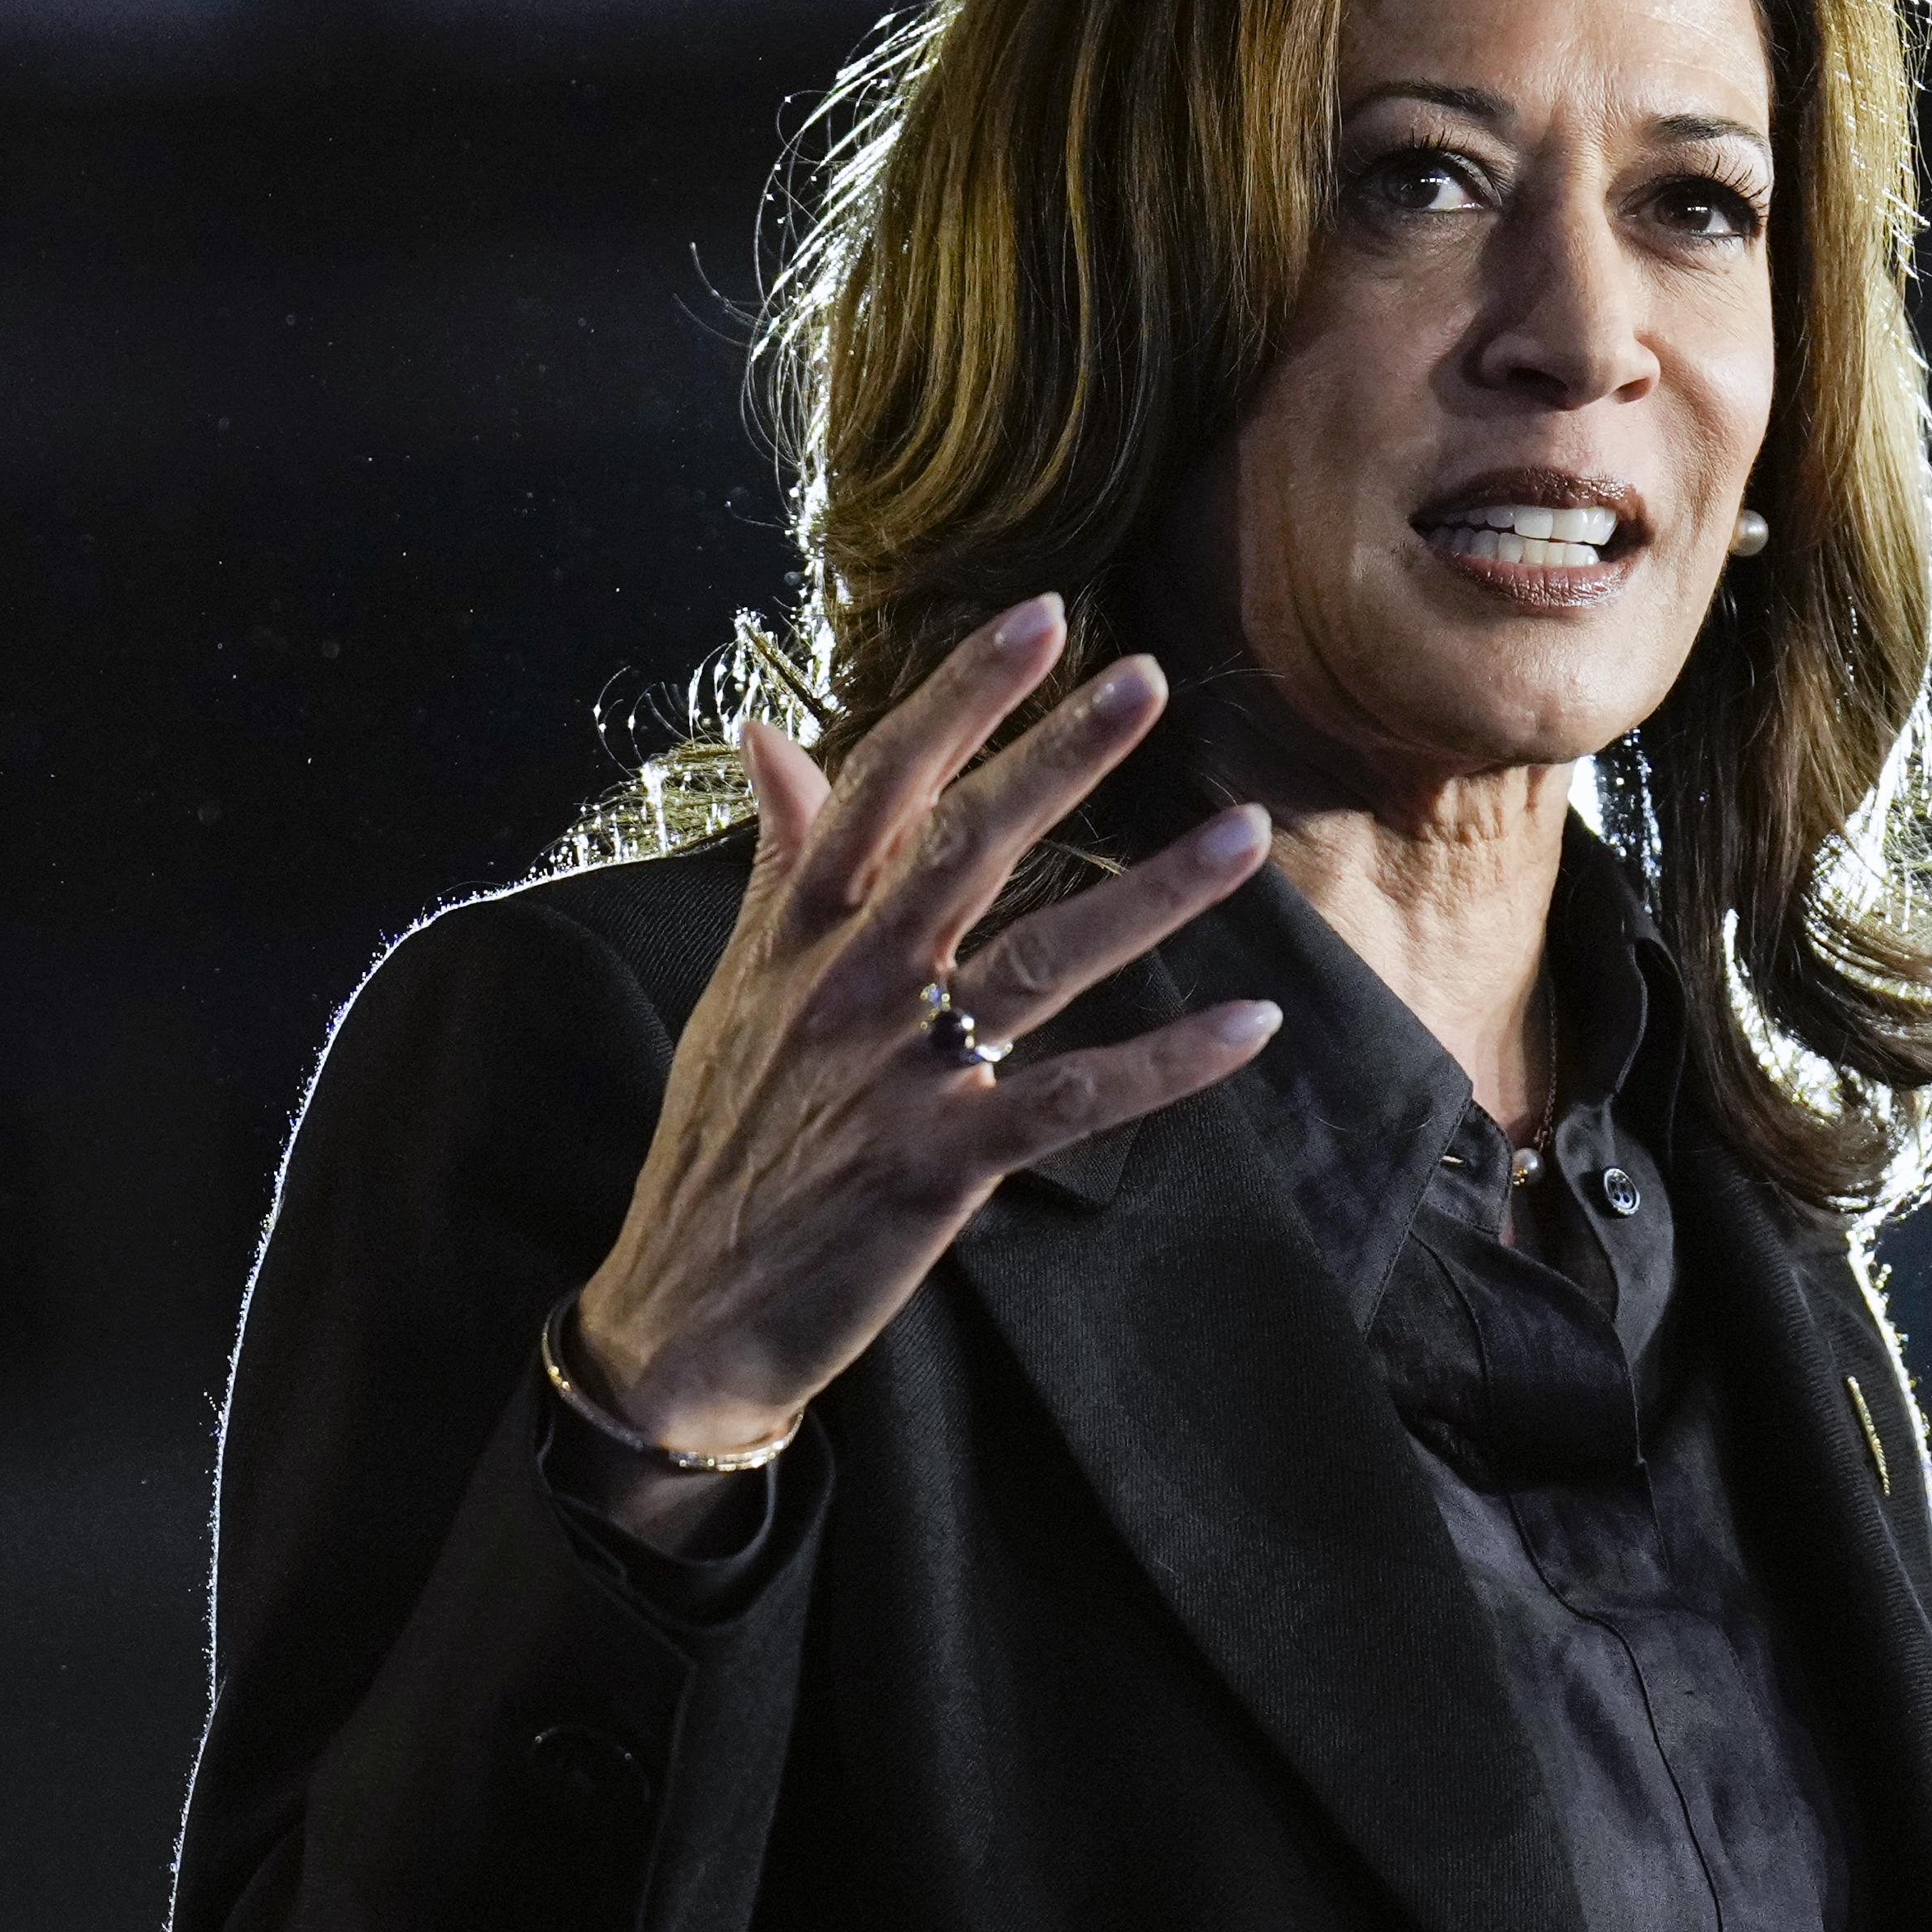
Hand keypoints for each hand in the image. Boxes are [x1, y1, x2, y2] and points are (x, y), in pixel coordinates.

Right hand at [562, 594, 1280, 1536]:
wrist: (681, 1314)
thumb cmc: (722, 1140)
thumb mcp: (736, 986)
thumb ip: (777, 859)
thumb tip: (766, 733)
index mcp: (797, 932)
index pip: (879, 784)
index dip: (960, 697)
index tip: (1040, 617)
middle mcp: (845, 986)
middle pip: (964, 845)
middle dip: (1058, 756)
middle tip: (1147, 677)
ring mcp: (893, 1076)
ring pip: (1038, 960)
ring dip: (1150, 896)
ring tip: (1243, 831)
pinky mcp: (939, 1167)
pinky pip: (1071, 1100)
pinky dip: (1165, 1064)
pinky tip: (1250, 1026)